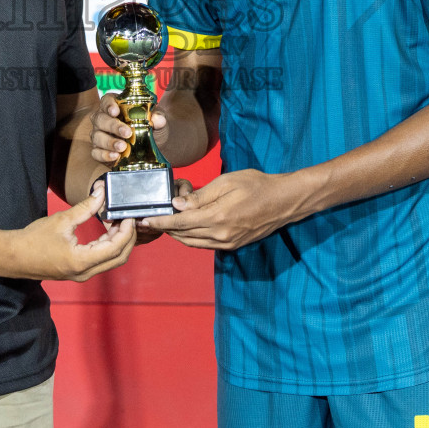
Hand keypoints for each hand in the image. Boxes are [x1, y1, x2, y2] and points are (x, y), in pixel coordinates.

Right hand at [0, 182, 134, 281]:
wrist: (14, 257)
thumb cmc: (34, 239)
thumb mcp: (62, 220)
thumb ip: (85, 207)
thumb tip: (101, 192)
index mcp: (82, 261)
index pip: (115, 248)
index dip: (127, 231)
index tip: (129, 215)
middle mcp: (85, 272)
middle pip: (119, 258)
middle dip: (128, 238)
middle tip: (128, 218)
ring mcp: (82, 274)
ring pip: (111, 260)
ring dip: (118, 242)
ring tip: (117, 221)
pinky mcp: (78, 271)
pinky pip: (101, 261)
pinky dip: (108, 246)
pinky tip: (107, 230)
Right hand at [89, 93, 168, 165]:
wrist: (153, 150)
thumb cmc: (151, 130)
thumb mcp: (158, 122)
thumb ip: (159, 118)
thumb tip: (157, 119)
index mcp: (116, 106)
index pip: (107, 100)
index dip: (109, 105)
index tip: (115, 111)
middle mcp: (104, 119)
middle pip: (100, 118)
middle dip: (113, 125)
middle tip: (127, 133)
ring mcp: (100, 135)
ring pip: (97, 136)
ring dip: (109, 142)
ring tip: (122, 147)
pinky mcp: (99, 151)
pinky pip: (96, 152)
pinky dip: (104, 154)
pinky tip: (115, 156)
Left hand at [141, 170, 296, 250]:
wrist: (284, 201)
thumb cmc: (257, 185)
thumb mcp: (227, 182)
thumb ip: (200, 196)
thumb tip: (177, 205)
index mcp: (217, 218)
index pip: (180, 224)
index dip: (160, 222)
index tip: (144, 220)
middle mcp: (221, 235)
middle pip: (183, 236)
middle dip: (165, 228)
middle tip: (152, 218)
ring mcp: (227, 243)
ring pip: (192, 243)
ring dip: (177, 234)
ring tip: (166, 223)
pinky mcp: (233, 245)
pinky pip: (205, 244)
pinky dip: (191, 237)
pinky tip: (186, 227)